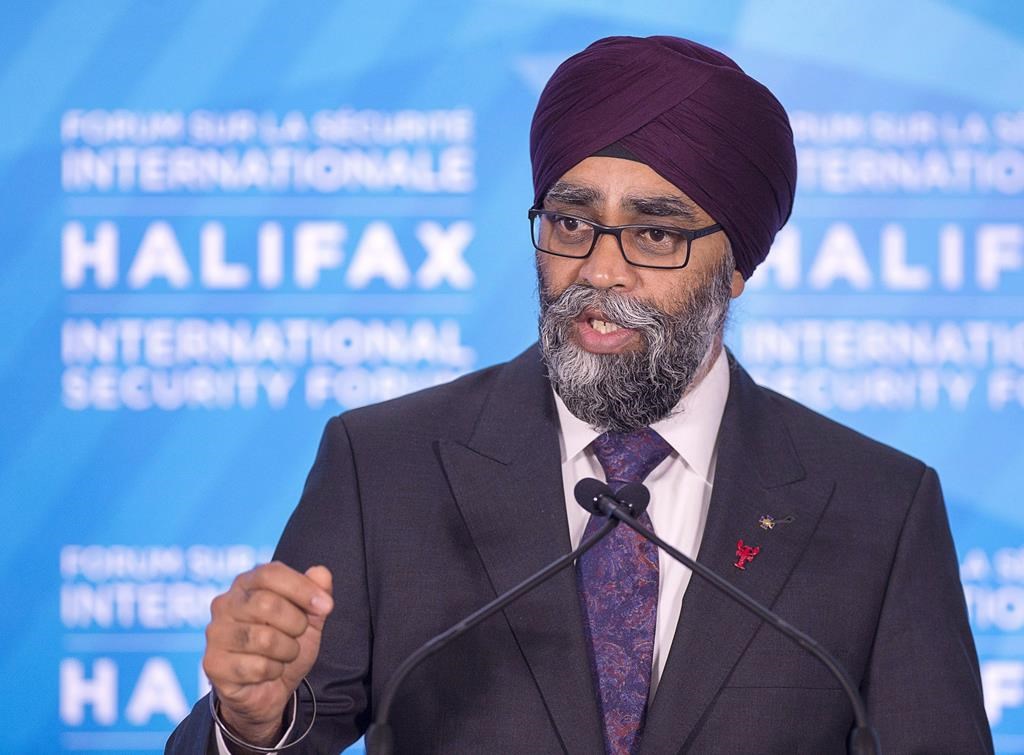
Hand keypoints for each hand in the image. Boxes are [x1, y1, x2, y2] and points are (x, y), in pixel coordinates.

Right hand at [203, 562, 333, 745]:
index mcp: (246, 584)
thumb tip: (321, 572)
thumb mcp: (310, 616)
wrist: (268, 689)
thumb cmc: (286, 644)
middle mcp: (225, 604)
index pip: (270, 573)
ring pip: (264, 639)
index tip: (326, 606)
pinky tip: (268, 671)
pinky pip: (257, 667)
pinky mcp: (213, 663)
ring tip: (284, 654)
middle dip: (296, 624)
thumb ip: (318, 592)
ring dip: (287, 651)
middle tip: (299, 635)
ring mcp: (216, 634)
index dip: (302, 588)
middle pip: (267, 604)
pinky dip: (274, 671)